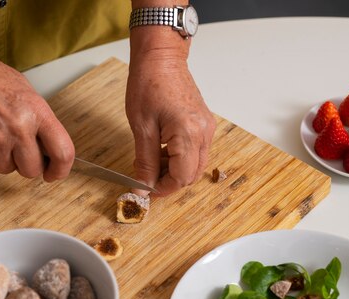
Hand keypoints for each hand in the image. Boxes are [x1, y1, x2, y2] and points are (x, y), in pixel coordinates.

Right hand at [0, 31, 74, 180]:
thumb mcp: (23, 91)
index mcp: (37, 111)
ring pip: (6, 169)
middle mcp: (19, 127)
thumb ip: (37, 119)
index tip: (54, 173)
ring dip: (0, 158)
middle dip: (25, 165)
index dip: (60, 169)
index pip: (62, 152)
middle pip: (32, 170)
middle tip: (17, 151)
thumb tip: (46, 144)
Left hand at [126, 44, 215, 195]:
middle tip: (146, 179)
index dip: (163, 189)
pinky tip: (161, 150)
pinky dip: (180, 158)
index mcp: (188, 134)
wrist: (161, 57)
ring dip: (174, 170)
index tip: (146, 191)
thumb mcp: (141, 127)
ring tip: (151, 162)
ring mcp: (206, 127)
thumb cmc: (148, 84)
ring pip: (195, 164)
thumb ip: (145, 161)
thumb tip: (143, 186)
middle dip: (169, 182)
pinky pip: (196, 150)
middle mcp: (203, 132)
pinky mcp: (203, 123)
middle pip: (192, 175)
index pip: (181, 178)